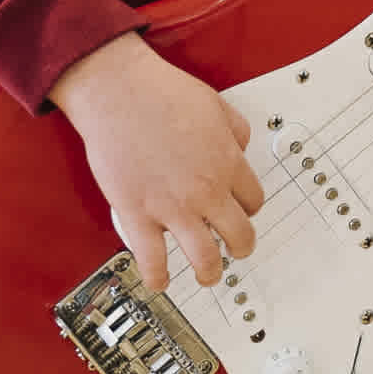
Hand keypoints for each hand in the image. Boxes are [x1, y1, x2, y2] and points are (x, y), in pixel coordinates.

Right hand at [48, 30, 264, 292]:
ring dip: (210, 272)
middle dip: (241, 246)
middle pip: (240, 235)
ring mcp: (173, 207)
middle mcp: (207, 190)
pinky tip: (161, 281)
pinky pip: (154, 260)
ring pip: (206, 259)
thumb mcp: (215, 103)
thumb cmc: (161, 92)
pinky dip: (159, 277)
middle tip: (236, 249)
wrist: (118, 92)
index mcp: (228, 162)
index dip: (249, 208)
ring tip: (207, 275)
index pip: (254, 200)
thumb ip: (235, 129)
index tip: (240, 211)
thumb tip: (241, 148)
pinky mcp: (138, 215)